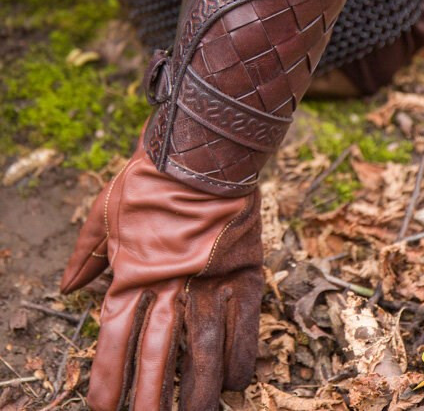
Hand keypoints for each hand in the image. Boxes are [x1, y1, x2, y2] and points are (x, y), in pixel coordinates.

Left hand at [61, 128, 262, 410]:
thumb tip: (66, 288)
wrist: (203, 150)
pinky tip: (233, 383)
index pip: (116, 337)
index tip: (101, 409)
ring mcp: (209, 281)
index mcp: (133, 270)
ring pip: (202, 350)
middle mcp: (170, 284)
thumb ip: (87, 251)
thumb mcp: (106, 208)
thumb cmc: (150, 177)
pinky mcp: (243, 272)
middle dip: (148, 399)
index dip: (107, 378)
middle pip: (156, 354)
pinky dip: (239, 359)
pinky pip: (244, 326)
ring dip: (196, 392)